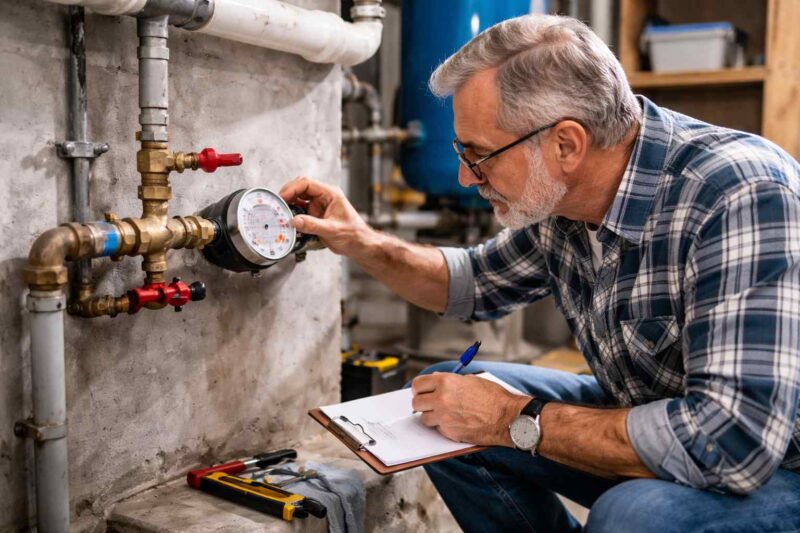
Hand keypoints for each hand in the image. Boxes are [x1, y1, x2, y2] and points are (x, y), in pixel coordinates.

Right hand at [279, 177, 373, 256]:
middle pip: (300, 189)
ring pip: (299, 200)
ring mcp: (319, 206)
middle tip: (278, 204)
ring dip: (289, 205)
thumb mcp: (332, 230)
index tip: (282, 197)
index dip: (292, 188)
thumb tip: (295, 221)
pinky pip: (301, 212)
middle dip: (288, 195)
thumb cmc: (353, 234)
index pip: (307, 183)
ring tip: (281, 213)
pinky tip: (289, 222)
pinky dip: (293, 215)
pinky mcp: (316, 216)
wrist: (359, 245)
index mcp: (330, 194)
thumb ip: (313, 225)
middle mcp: (324, 197)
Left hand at [411, 373, 530, 445]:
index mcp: (445, 382)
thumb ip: (450, 381)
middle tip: (429, 404)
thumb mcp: (471, 380)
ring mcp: (444, 417)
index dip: (419, 389)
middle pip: (416, 403)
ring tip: (444, 414)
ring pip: (424, 418)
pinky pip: (437, 429)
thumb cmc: (493, 397)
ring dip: (431, 416)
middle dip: (422, 404)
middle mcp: (441, 398)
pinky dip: (442, 427)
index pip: (418, 384)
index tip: (421, 392)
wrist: (507, 417)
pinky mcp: (449, 432)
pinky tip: (454, 422)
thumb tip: (436, 381)